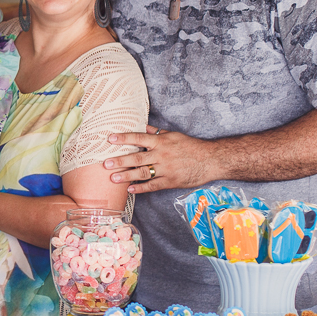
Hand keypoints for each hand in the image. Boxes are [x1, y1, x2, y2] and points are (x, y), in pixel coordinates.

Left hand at [104, 128, 218, 193]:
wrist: (210, 160)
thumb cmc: (191, 146)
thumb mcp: (173, 135)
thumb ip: (156, 132)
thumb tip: (143, 126)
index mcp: (161, 142)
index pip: (139, 138)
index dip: (124, 138)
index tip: (110, 138)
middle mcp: (162, 155)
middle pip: (137, 157)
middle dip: (121, 161)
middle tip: (106, 163)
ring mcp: (166, 169)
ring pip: (143, 173)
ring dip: (127, 176)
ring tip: (113, 178)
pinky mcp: (171, 181)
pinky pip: (153, 185)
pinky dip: (141, 188)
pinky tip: (130, 189)